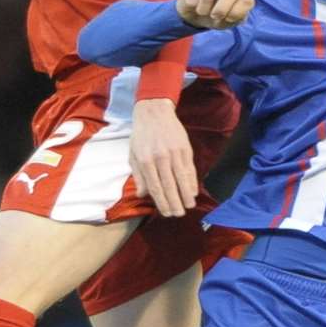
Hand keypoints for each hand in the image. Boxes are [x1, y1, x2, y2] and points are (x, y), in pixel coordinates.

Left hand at [130, 98, 197, 217]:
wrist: (154, 112)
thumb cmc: (141, 135)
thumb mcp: (133, 155)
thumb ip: (138, 175)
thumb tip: (142, 194)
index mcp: (145, 161)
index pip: (155, 187)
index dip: (162, 202)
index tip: (166, 213)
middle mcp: (161, 158)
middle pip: (170, 186)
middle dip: (175, 202)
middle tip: (178, 214)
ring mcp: (175, 153)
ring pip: (182, 179)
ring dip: (186, 195)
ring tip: (189, 206)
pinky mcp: (185, 148)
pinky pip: (189, 168)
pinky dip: (192, 181)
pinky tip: (193, 190)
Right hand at [175, 0, 253, 29]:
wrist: (197, 15)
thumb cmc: (218, 18)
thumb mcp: (229, 22)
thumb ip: (236, 18)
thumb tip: (235, 15)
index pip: (247, 0)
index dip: (237, 12)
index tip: (229, 19)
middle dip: (221, 10)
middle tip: (215, 17)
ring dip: (204, 11)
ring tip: (203, 13)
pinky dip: (192, 8)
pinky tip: (194, 6)